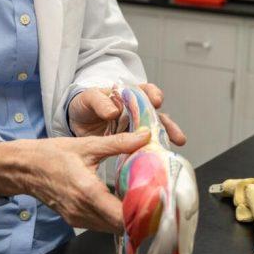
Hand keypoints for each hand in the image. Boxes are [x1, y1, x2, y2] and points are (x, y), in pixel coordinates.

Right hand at [0, 131, 151, 231]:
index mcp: (87, 192)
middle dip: (141, 218)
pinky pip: (101, 225)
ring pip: (111, 229)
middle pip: (120, 227)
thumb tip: (146, 136)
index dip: (143, 215)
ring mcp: (77, 218)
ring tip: (146, 204)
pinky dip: (115, 219)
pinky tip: (125, 205)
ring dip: (128, 220)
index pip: (122, 216)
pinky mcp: (74, 219)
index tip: (161, 207)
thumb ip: (118, 143)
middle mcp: (82, 211)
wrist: (23, 168)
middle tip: (159, 204)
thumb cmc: (51, 154)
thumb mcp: (87, 144)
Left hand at [67, 83, 186, 145]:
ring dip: (166, 141)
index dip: (154, 95)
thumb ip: (100, 102)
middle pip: (157, 116)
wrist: (76, 121)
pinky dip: (150, 154)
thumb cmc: (85, 104)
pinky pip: (142, 148)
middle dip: (169, 126)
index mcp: (129, 95)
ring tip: (176, 149)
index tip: (156, 102)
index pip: (146, 91)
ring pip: (155, 134)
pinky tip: (155, 161)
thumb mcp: (89, 99)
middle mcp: (136, 111)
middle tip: (177, 136)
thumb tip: (113, 111)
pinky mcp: (130, 143)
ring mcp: (135, 128)